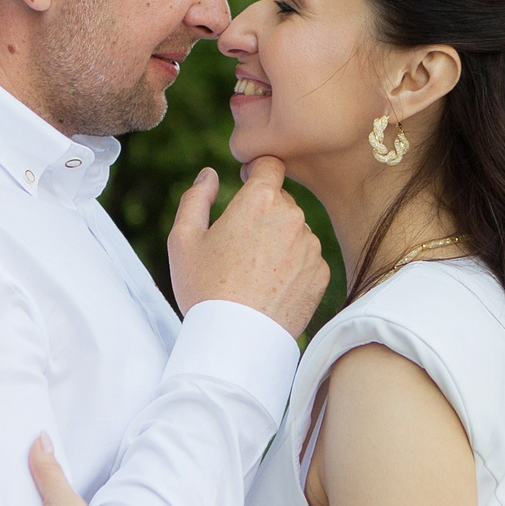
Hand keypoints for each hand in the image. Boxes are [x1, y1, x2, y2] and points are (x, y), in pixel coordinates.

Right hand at [168, 158, 329, 338]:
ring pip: (295, 230)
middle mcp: (293, 217)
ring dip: (279, 239)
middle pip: (281, 200)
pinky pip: (307, 258)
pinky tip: (270, 286)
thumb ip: (196, 198)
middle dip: (263, 212)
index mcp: (260, 201)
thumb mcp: (183, 239)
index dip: (256, 172)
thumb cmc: (204, 288)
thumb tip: (210, 175)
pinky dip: (292, 266)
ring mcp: (311, 247)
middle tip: (238, 245)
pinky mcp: (321, 274)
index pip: (270, 164)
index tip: (245, 186)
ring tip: (253, 271)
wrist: (236, 340)